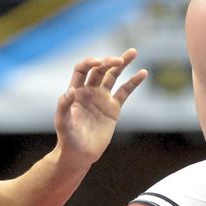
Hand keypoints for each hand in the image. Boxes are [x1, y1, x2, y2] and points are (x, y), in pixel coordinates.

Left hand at [54, 49, 146, 166]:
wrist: (80, 154)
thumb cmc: (68, 138)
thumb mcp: (63, 122)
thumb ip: (64, 106)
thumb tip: (71, 91)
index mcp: (76, 91)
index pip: (82, 69)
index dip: (90, 63)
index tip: (99, 62)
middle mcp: (89, 91)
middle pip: (100, 69)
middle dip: (109, 62)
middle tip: (118, 60)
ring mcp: (102, 98)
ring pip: (113, 76)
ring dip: (122, 63)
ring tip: (133, 52)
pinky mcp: (114, 108)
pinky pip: (125, 91)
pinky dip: (134, 82)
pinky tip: (143, 73)